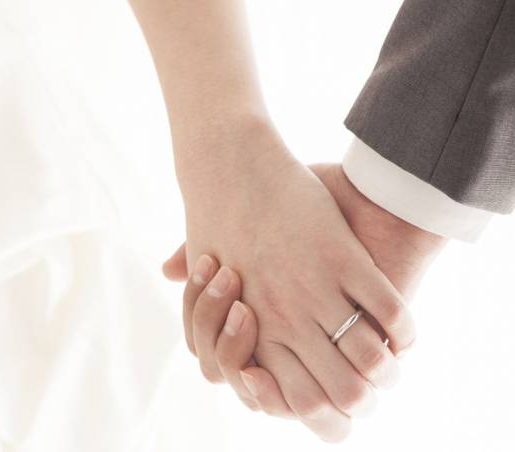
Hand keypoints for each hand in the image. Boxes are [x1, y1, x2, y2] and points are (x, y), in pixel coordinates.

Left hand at [164, 163, 446, 440]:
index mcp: (251, 333)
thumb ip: (201, 306)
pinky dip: (405, 331)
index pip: (294, 403)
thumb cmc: (216, 220)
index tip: (330, 399)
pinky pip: (390, 313)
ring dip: (387, 370)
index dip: (321, 413)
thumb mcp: (202, 274)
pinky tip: (403, 331)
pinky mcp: (343, 259)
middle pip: (338, 397)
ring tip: (390, 361)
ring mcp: (315, 291)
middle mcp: (284, 322)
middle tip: (368, 388)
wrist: (232, 167)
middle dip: (358, 402)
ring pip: (370, 364)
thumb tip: (188, 308)